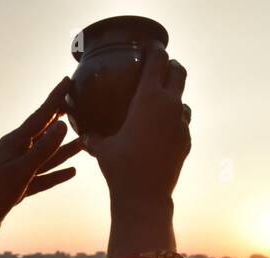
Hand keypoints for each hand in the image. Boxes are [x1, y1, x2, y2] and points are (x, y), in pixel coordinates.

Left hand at [0, 77, 83, 250]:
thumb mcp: (21, 170)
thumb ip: (43, 149)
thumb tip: (62, 124)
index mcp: (14, 142)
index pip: (40, 116)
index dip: (55, 98)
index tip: (67, 81)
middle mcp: (16, 152)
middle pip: (44, 132)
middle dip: (61, 118)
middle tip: (77, 103)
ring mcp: (18, 170)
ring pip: (47, 156)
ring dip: (64, 148)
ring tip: (84, 140)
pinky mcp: (20, 187)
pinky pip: (44, 177)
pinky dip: (58, 174)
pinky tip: (72, 171)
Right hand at [82, 48, 190, 207]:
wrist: (145, 197)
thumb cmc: (120, 169)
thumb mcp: (102, 149)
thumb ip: (93, 137)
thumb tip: (83, 134)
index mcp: (148, 99)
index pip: (157, 61)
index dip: (155, 51)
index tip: (150, 48)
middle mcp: (170, 106)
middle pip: (179, 72)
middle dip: (171, 66)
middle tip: (161, 68)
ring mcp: (182, 124)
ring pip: (183, 100)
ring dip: (175, 97)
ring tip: (162, 103)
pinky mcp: (186, 141)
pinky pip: (183, 123)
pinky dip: (174, 121)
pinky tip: (163, 131)